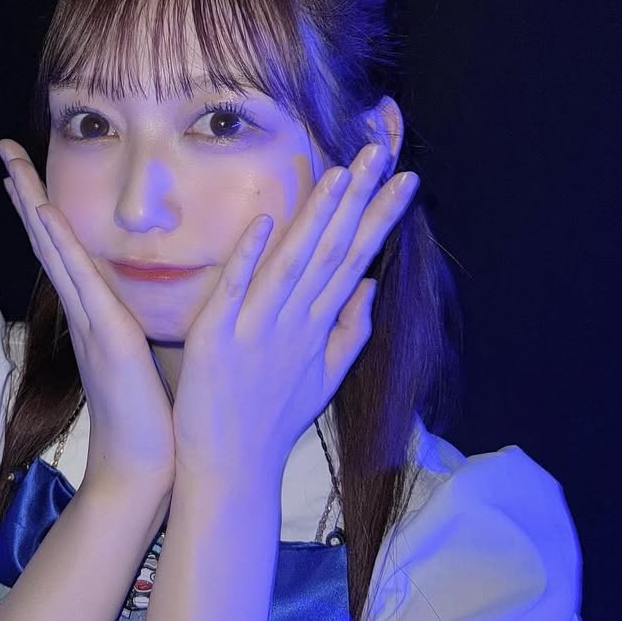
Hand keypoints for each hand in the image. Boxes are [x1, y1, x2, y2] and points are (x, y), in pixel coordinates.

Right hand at [0, 140, 175, 498]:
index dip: (45, 210)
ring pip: (55, 250)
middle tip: (5, 150)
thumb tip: (147, 304)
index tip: (27, 174)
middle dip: (26, 192)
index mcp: (95, 314)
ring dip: (32, 205)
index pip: (65, 250)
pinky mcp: (107, 334)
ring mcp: (90, 321)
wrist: (142, 468)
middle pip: (48, 239)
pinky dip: (59, 243)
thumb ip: (138, 327)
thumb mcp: (146, 359)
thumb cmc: (152, 419)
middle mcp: (84, 312)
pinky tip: (45, 212)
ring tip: (11, 166)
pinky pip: (79, 278)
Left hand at [170, 144, 418, 490]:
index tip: (405, 177)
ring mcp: (257, 329)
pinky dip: (251, 258)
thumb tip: (369, 284)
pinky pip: (236, 291)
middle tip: (380, 152)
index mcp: (320, 328)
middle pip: (333, 251)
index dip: (381, 216)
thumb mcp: (324, 378)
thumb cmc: (273, 420)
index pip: (356, 259)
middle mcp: (296, 323)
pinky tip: (266, 222)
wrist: (232, 469)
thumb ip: (350, 331)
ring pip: (293, 263)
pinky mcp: (216, 339)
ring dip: (316, 217)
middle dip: (360, 199)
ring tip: (338, 174)